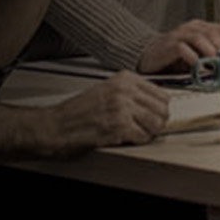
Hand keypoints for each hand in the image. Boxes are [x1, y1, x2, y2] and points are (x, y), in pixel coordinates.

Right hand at [46, 73, 170, 151]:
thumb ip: (131, 93)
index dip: (160, 108)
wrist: (56, 125)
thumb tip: (156, 104)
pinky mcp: (119, 126)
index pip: (162, 94)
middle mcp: (125, 90)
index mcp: (125, 79)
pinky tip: (126, 138)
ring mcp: (123, 107)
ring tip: (136, 133)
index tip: (155, 115)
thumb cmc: (77, 111)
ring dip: (149, 132)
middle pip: (163, 109)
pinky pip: (143, 136)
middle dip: (157, 122)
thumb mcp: (107, 90)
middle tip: (147, 128)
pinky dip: (138, 141)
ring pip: (157, 123)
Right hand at [136, 19, 219, 74]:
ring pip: (199, 37)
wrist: (149, 56)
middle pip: (213, 32)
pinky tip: (197, 67)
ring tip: (215, 63)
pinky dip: (192, 58)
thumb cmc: (177, 58)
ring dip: (210, 51)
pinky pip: (182, 48)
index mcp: (201, 27)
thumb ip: (212, 55)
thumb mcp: (198, 54)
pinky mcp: (168, 45)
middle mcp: (191, 28)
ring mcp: (179, 35)